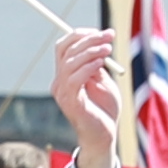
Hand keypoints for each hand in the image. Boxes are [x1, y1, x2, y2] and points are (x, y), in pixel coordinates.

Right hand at [48, 25, 129, 167]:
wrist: (105, 135)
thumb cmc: (104, 109)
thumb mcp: (102, 80)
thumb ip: (96, 64)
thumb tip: (97, 41)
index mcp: (64, 75)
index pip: (63, 47)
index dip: (79, 35)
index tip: (101, 32)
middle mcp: (59, 83)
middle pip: (66, 51)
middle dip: (88, 39)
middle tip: (109, 36)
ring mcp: (62, 93)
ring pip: (69, 63)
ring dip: (90, 51)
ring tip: (108, 49)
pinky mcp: (70, 102)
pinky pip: (74, 79)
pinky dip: (88, 67)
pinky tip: (101, 64)